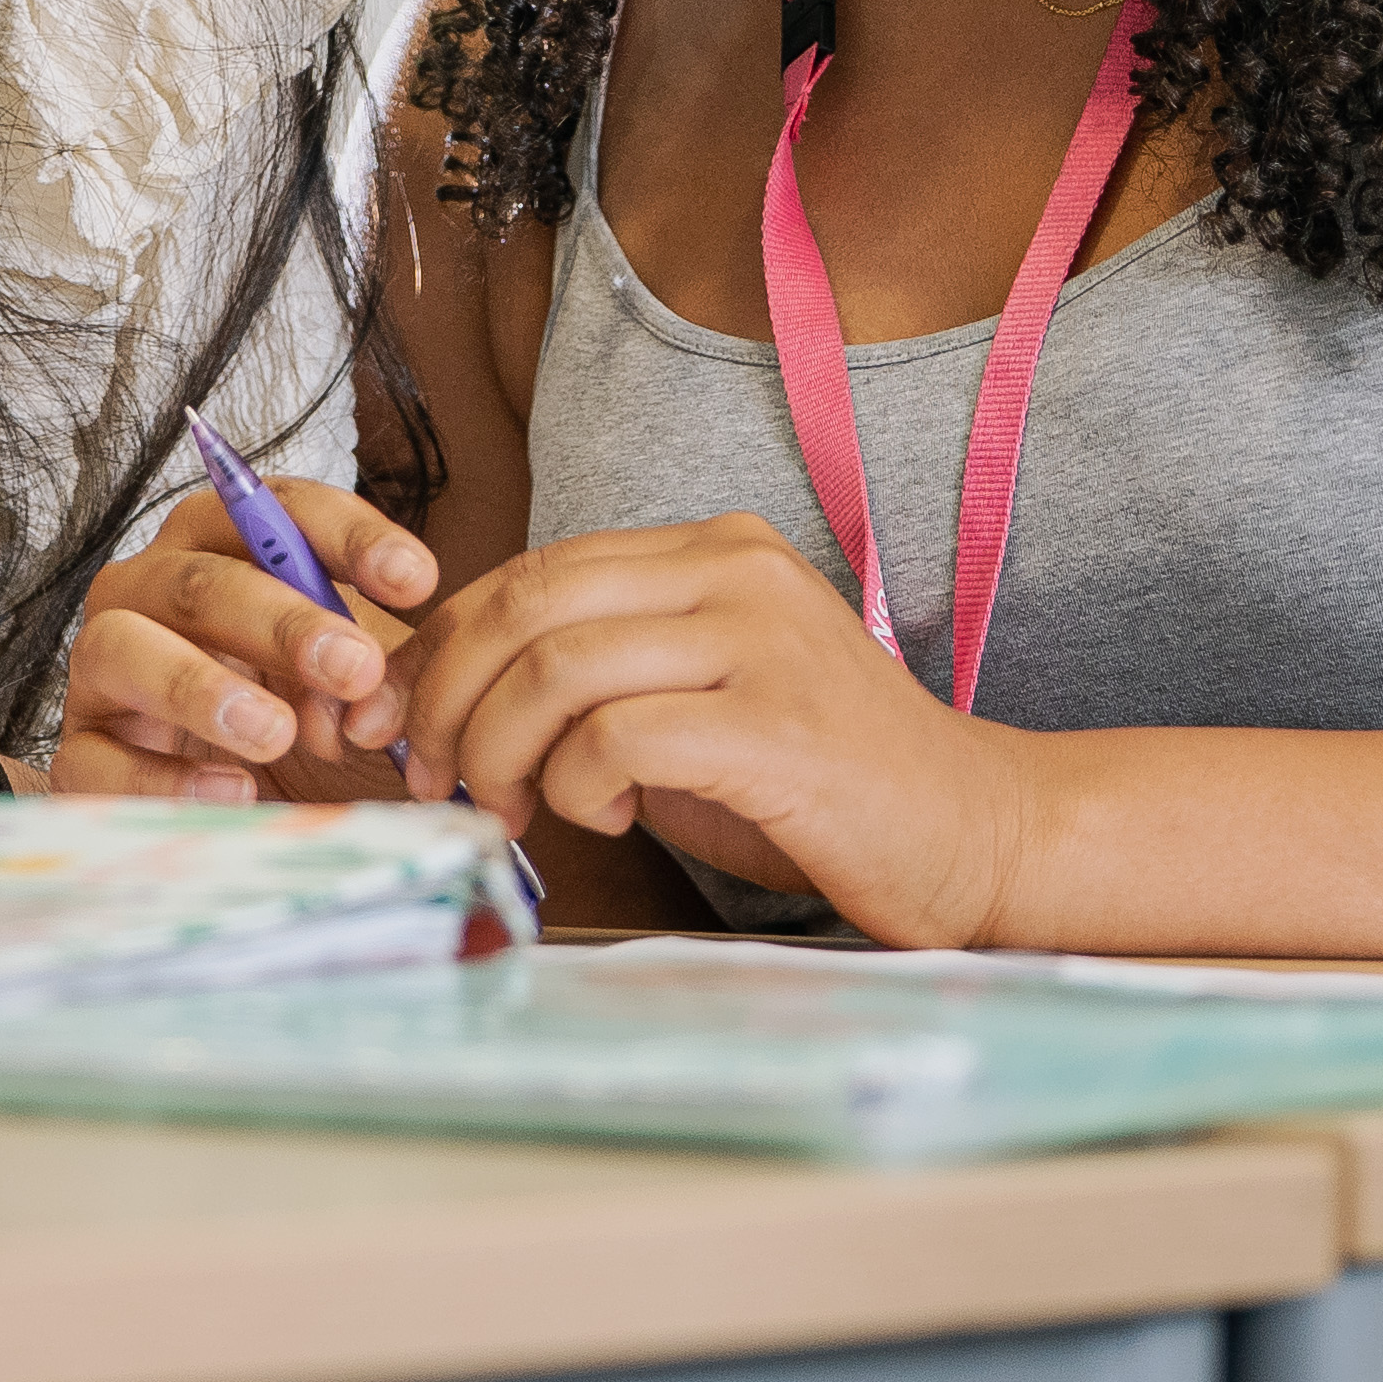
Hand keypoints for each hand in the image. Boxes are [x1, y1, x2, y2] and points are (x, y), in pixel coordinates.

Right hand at [54, 480, 433, 802]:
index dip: (346, 536)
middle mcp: (149, 589)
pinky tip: (235, 793)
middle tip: (353, 667)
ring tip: (276, 734)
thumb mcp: (352, 690)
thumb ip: (373, 679)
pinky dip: (165, 776)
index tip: (416, 579)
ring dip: (200, 686)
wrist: (241, 816)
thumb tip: (375, 697)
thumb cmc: (304, 725)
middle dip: (282, 620)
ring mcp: (104, 668)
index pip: (273, 510)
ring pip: (125, 645)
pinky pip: (99, 755)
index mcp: (220, 547)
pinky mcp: (81, 752)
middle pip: (199, 578)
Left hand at [394, 513, 1035, 947]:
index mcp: (712, 550)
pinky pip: (617, 738)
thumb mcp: (692, 702)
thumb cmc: (818, 783)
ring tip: (517, 806)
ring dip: (502, 750)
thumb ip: (589, 682)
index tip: (407, 722)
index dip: (443, 646)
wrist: (975, 832)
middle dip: (448, 696)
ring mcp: (761, 641)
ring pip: (558, 667)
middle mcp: (735, 571)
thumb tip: (440, 699)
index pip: (531, 570)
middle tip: (436, 775)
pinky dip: (576, 785)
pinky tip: (608, 815)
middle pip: (527, 603)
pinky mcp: (777, 726)